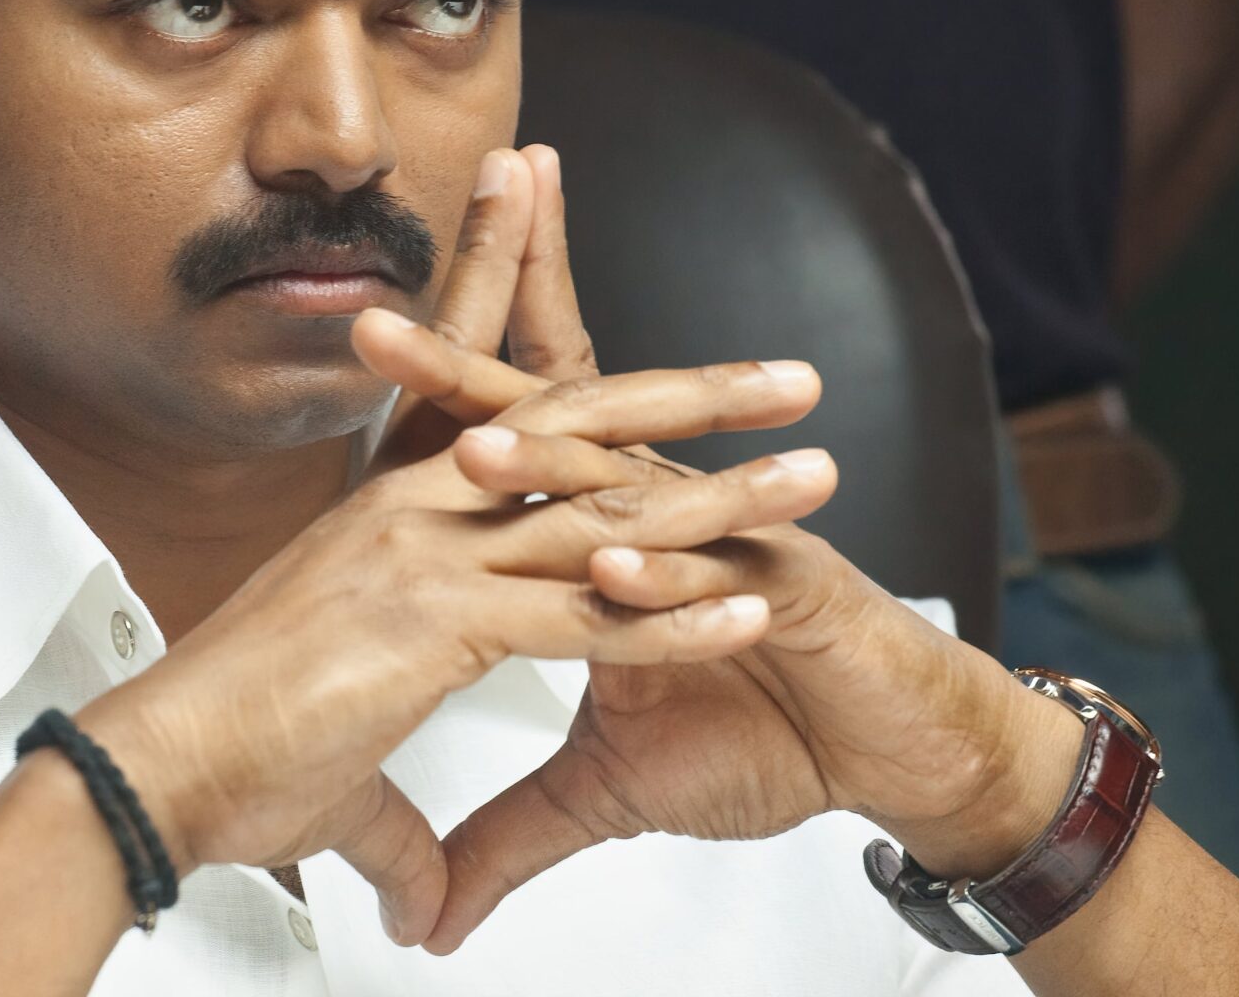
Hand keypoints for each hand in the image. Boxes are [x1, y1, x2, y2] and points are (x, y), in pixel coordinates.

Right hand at [74, 350, 824, 946]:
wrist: (155, 771)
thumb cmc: (225, 752)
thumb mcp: (340, 772)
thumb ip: (401, 827)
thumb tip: (422, 898)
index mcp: (387, 510)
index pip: (491, 399)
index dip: (557, 339)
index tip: (623, 296)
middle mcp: (412, 510)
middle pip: (575, 426)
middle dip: (692, 397)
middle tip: (787, 377)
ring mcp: (427, 558)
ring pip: (604, 516)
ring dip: (723, 498)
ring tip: (813, 473)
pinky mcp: (441, 627)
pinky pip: (587, 620)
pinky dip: (678, 620)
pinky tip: (756, 610)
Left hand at [373, 157, 1083, 955]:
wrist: (888, 750)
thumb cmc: (763, 735)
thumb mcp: (608, 792)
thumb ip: (511, 832)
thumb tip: (429, 908)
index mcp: (608, 534)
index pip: (508, 456)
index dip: (429, 410)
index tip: (350, 355)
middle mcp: (659, 514)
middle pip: (549, 430)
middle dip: (467, 377)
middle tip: (382, 330)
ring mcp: (725, 540)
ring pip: (627, 492)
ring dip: (551, 469)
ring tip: (470, 453)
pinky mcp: (792, 589)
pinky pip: (722, 578)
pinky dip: (669, 578)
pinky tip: (618, 570)